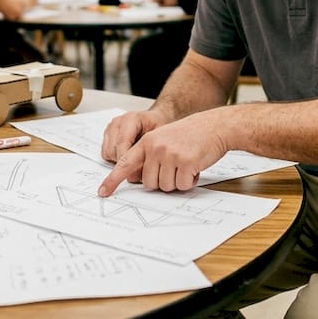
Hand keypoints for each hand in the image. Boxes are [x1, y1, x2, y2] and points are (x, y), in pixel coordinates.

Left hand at [98, 110, 224, 195]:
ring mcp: (170, 154)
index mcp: (147, 142)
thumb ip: (150, 155)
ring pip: (165, 187)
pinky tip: (195, 167)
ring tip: (186, 165)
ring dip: (177, 182)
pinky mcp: (185, 162)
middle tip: (175, 168)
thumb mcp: (164, 139)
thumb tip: (141, 180)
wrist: (215, 126)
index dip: (113, 180)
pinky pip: (182, 186)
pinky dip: (189, 181)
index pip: (125, 163)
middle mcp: (155, 147)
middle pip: (149, 183)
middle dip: (163, 181)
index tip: (103, 192)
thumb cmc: (190, 136)